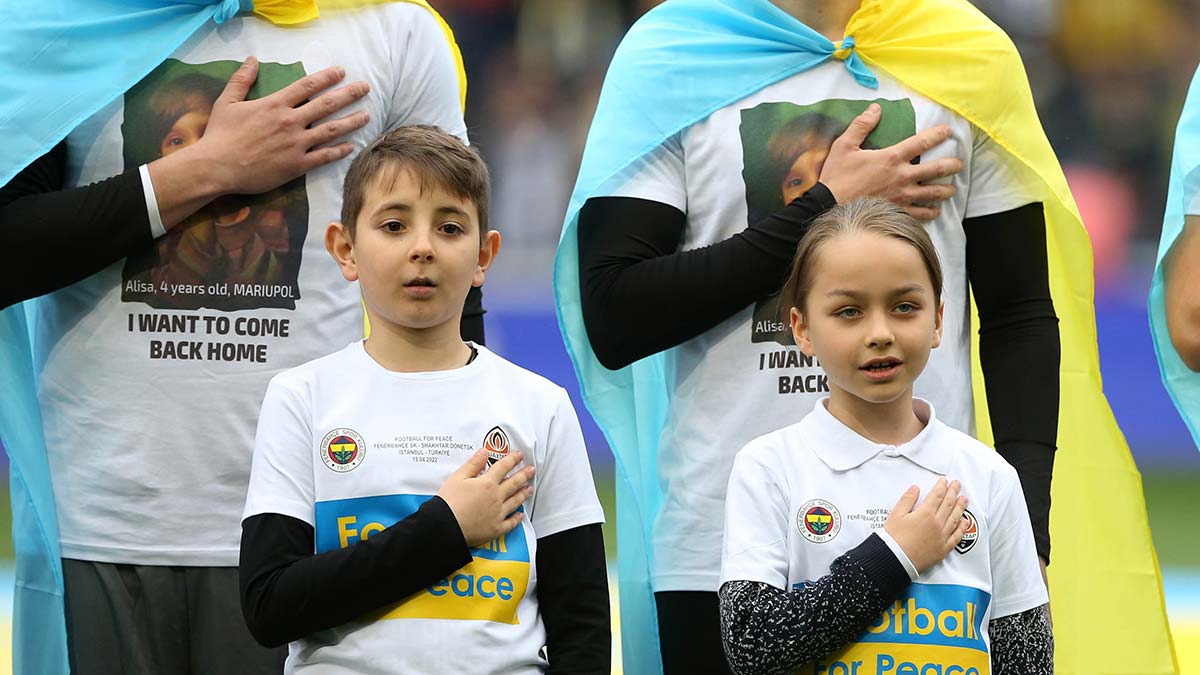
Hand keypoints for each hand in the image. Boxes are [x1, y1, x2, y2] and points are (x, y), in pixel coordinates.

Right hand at [187, 57, 371, 195]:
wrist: (217, 166)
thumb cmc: (220, 135)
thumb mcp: (226, 101)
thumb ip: (241, 79)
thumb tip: (252, 59)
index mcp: (275, 104)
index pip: (307, 86)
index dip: (327, 77)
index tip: (341, 72)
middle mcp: (290, 121)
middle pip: (326, 104)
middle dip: (348, 94)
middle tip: (365, 88)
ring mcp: (295, 144)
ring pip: (331, 130)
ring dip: (351, 122)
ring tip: (367, 115)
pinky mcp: (296, 165)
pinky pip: (323, 156)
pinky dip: (339, 151)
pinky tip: (352, 145)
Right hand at [436, 449, 534, 546]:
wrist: (445, 526)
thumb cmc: (449, 502)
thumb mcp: (457, 477)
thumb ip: (473, 464)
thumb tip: (484, 452)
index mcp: (487, 483)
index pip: (503, 467)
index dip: (512, 460)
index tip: (519, 455)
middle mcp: (496, 497)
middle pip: (514, 483)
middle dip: (524, 475)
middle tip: (531, 470)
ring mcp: (498, 513)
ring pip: (515, 501)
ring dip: (524, 493)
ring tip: (530, 488)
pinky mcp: (496, 528)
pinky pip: (510, 523)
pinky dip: (517, 518)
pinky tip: (520, 515)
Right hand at [818, 103, 963, 220]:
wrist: (829, 207)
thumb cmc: (837, 177)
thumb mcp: (844, 145)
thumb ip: (861, 125)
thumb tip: (876, 108)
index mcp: (892, 157)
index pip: (922, 142)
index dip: (938, 134)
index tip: (949, 131)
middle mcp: (902, 177)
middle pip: (936, 169)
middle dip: (951, 166)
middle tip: (959, 164)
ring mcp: (902, 197)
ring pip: (933, 194)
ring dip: (945, 191)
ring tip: (951, 190)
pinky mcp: (898, 212)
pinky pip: (921, 214)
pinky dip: (930, 212)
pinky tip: (934, 211)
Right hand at [883, 477, 968, 572]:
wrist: (896, 559)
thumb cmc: (894, 538)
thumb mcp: (896, 514)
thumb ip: (907, 499)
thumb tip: (915, 488)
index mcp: (925, 514)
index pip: (937, 496)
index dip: (941, 486)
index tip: (944, 481)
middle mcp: (937, 524)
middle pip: (948, 504)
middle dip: (953, 492)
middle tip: (957, 485)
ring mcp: (942, 536)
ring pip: (955, 518)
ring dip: (961, 507)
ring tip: (964, 499)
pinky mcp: (943, 548)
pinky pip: (956, 536)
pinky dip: (962, 528)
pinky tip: (965, 522)